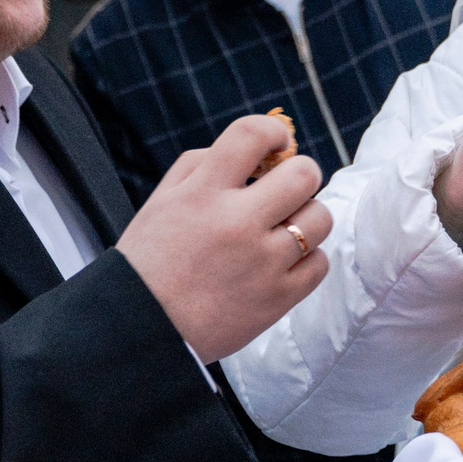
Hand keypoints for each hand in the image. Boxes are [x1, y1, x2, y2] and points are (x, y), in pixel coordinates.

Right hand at [118, 113, 331, 360]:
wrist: (141, 329)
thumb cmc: (151, 261)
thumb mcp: (162, 201)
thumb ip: (203, 165)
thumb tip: (257, 150)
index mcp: (202, 193)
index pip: (253, 135)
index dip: (276, 131)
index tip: (278, 144)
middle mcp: (236, 223)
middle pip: (304, 175)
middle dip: (301, 174)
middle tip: (288, 190)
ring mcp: (261, 263)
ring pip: (320, 219)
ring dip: (306, 218)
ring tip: (283, 230)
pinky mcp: (277, 299)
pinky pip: (320, 264)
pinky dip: (307, 260)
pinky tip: (283, 262)